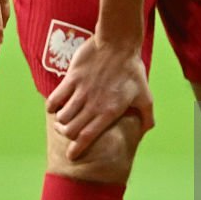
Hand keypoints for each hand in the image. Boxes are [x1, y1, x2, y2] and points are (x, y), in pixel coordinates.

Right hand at [46, 36, 153, 159]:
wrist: (119, 43)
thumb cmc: (132, 69)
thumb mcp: (145, 94)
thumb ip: (147, 115)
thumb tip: (148, 129)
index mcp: (109, 112)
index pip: (87, 136)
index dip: (77, 148)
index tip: (71, 156)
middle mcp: (93, 104)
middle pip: (70, 129)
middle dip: (66, 134)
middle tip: (66, 132)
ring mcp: (81, 91)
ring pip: (62, 116)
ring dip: (60, 122)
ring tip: (61, 120)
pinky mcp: (72, 78)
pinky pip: (55, 98)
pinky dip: (52, 106)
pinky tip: (54, 106)